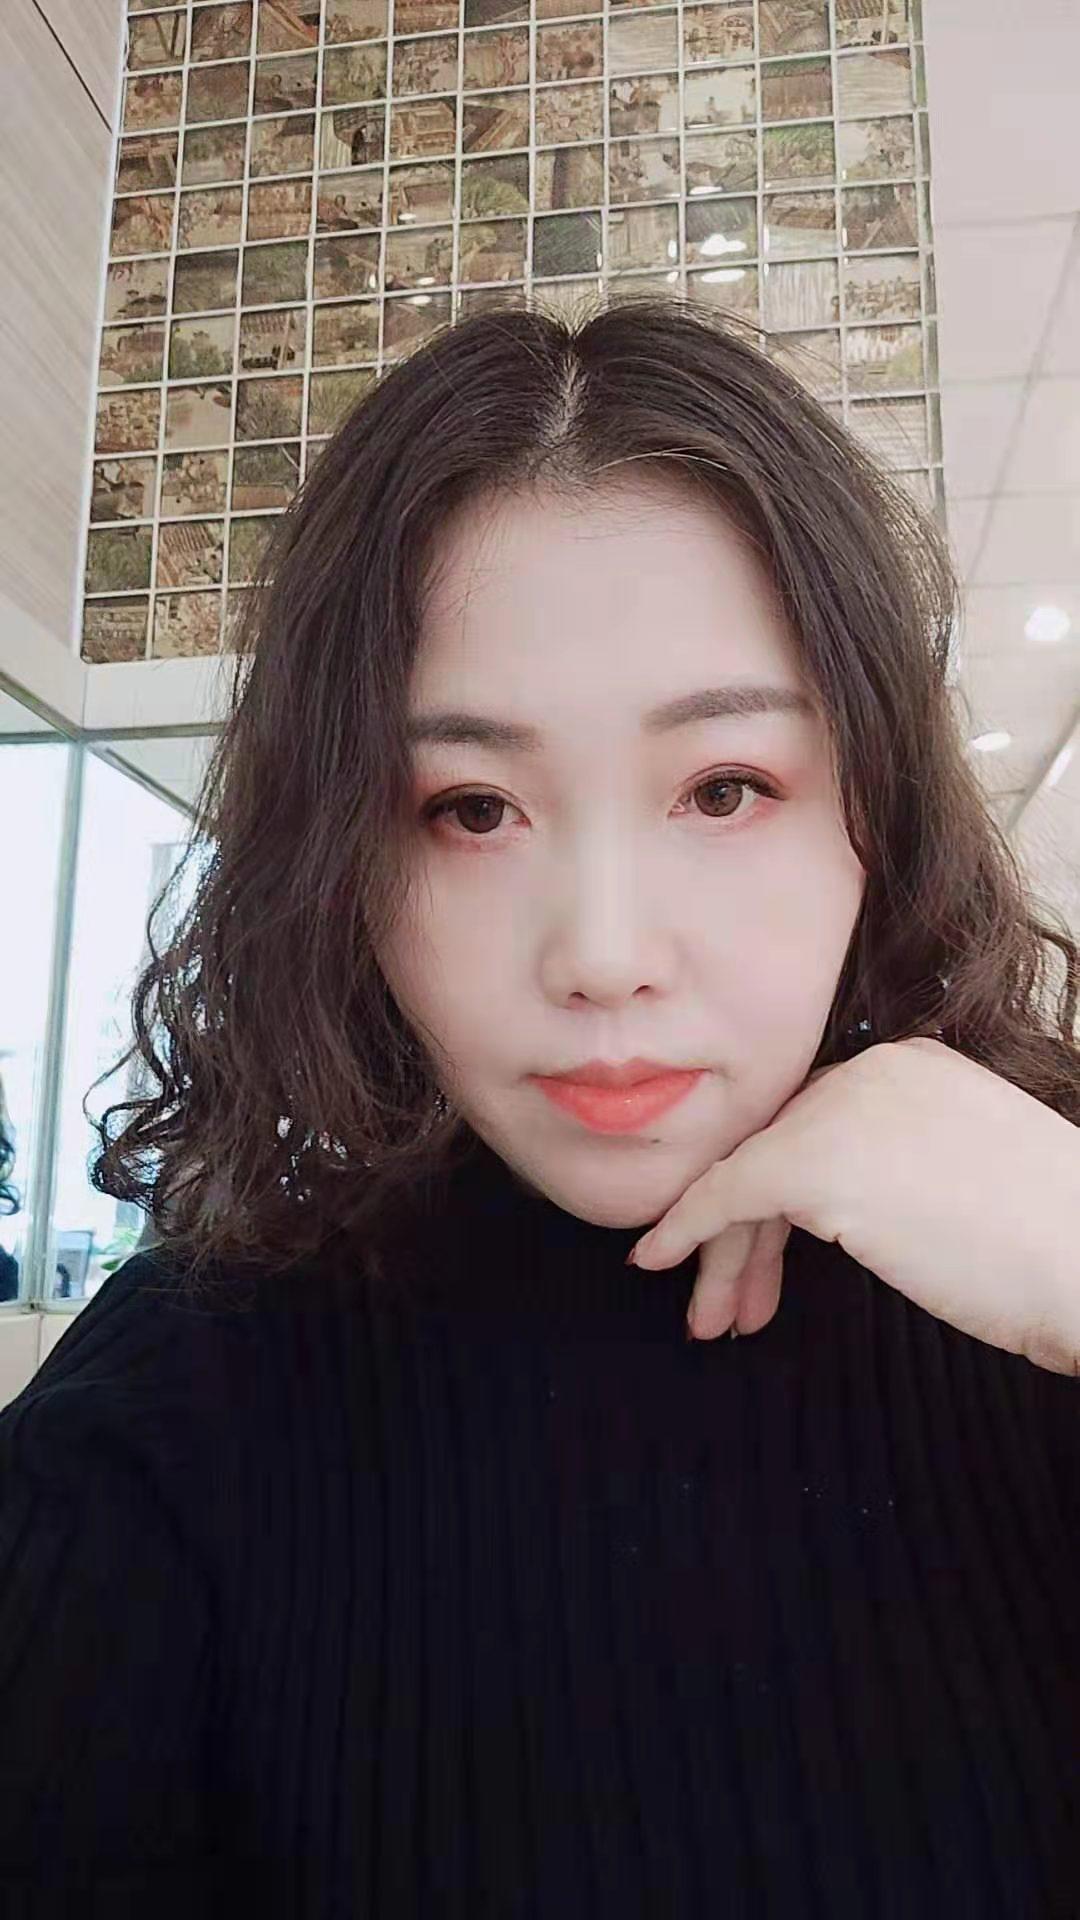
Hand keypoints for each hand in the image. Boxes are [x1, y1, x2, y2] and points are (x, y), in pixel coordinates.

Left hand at [628, 1038, 1079, 1375]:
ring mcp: (843, 1110)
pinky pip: (727, 1193)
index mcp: (913, 1068)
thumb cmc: (1052, 1249)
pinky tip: (659, 1259)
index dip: (778, 1199)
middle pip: (777, 1149)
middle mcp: (873, 1071)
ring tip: (708, 1320)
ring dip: (722, 1253)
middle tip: (720, 1301)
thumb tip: (846, 1212)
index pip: (816, 1125)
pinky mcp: (817, 1161)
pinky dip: (685, 1226)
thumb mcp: (969, 1184)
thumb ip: (898, 1173)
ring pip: (750, 1177)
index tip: (757, 1256)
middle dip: (744, 1231)